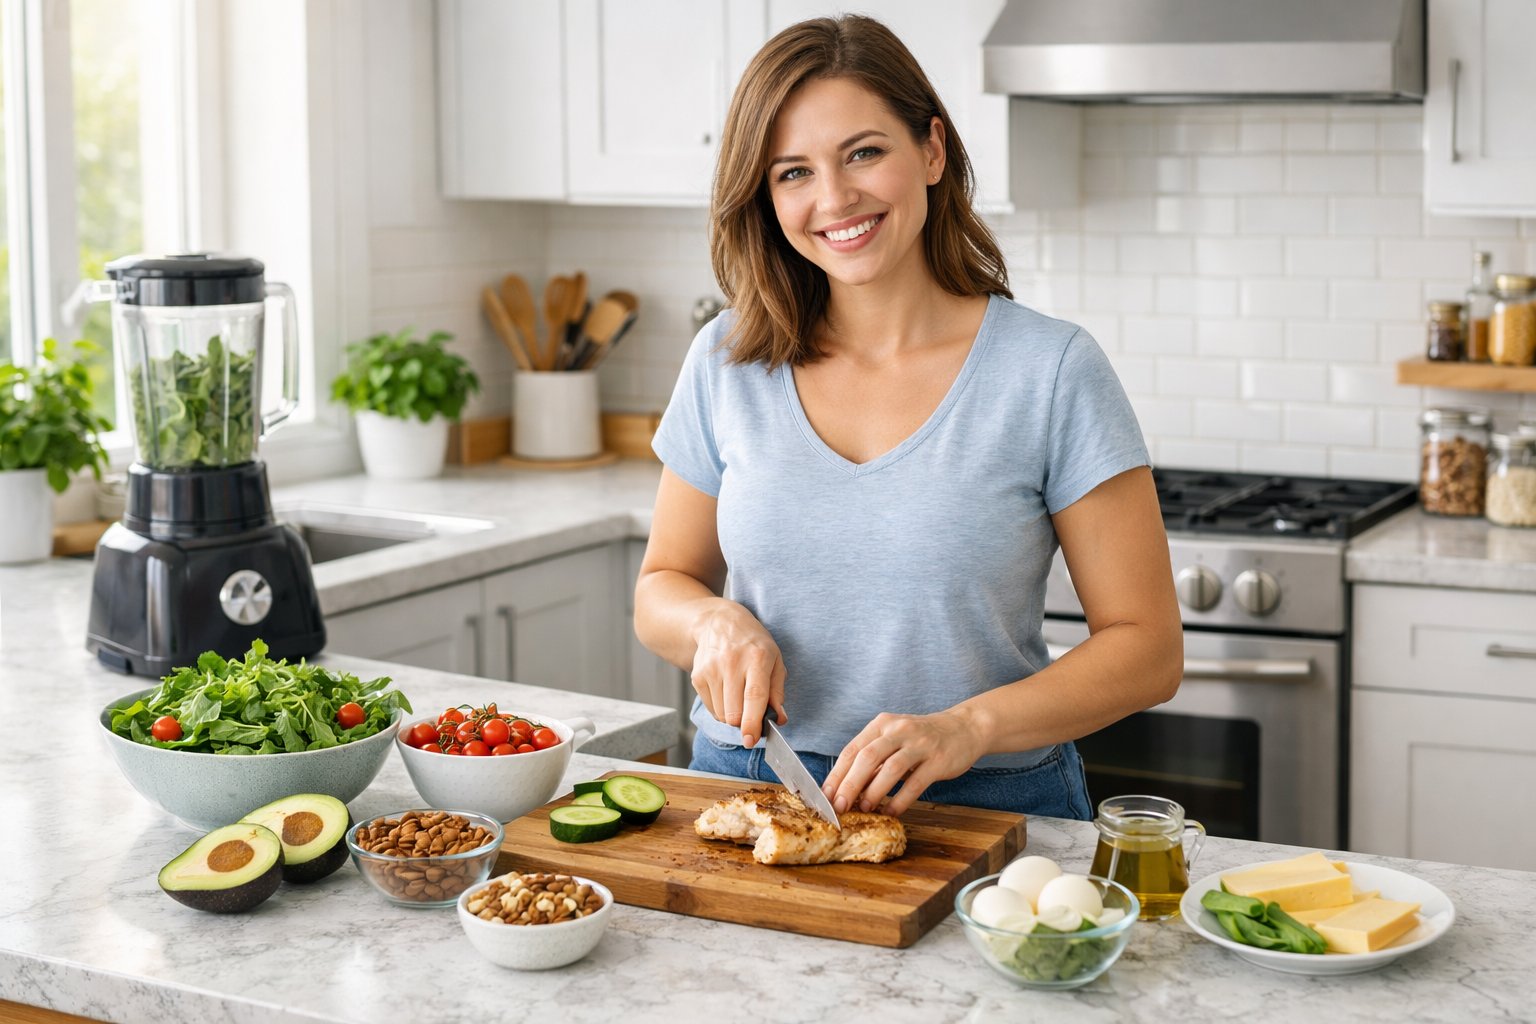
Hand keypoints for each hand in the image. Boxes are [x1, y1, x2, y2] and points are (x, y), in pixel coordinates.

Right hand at [690, 601, 786, 747]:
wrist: (719, 623)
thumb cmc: (752, 643)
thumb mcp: (775, 660)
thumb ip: (778, 692)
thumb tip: (779, 718)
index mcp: (757, 658)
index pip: (754, 696)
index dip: (752, 722)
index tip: (751, 739)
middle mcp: (732, 663)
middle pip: (734, 712)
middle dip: (744, 723)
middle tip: (752, 716)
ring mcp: (711, 670)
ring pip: (722, 715)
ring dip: (733, 716)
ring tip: (739, 696)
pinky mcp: (697, 677)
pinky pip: (711, 709)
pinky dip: (721, 709)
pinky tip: (726, 691)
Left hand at [822, 710, 983, 816]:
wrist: (964, 728)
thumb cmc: (922, 739)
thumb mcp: (894, 739)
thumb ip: (873, 760)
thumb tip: (846, 790)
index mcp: (882, 723)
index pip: (852, 749)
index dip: (837, 774)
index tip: (825, 796)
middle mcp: (899, 730)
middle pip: (867, 757)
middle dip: (850, 784)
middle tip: (839, 807)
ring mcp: (920, 743)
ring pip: (890, 768)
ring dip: (874, 792)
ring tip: (865, 808)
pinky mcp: (938, 759)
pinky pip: (916, 782)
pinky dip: (901, 800)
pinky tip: (891, 811)